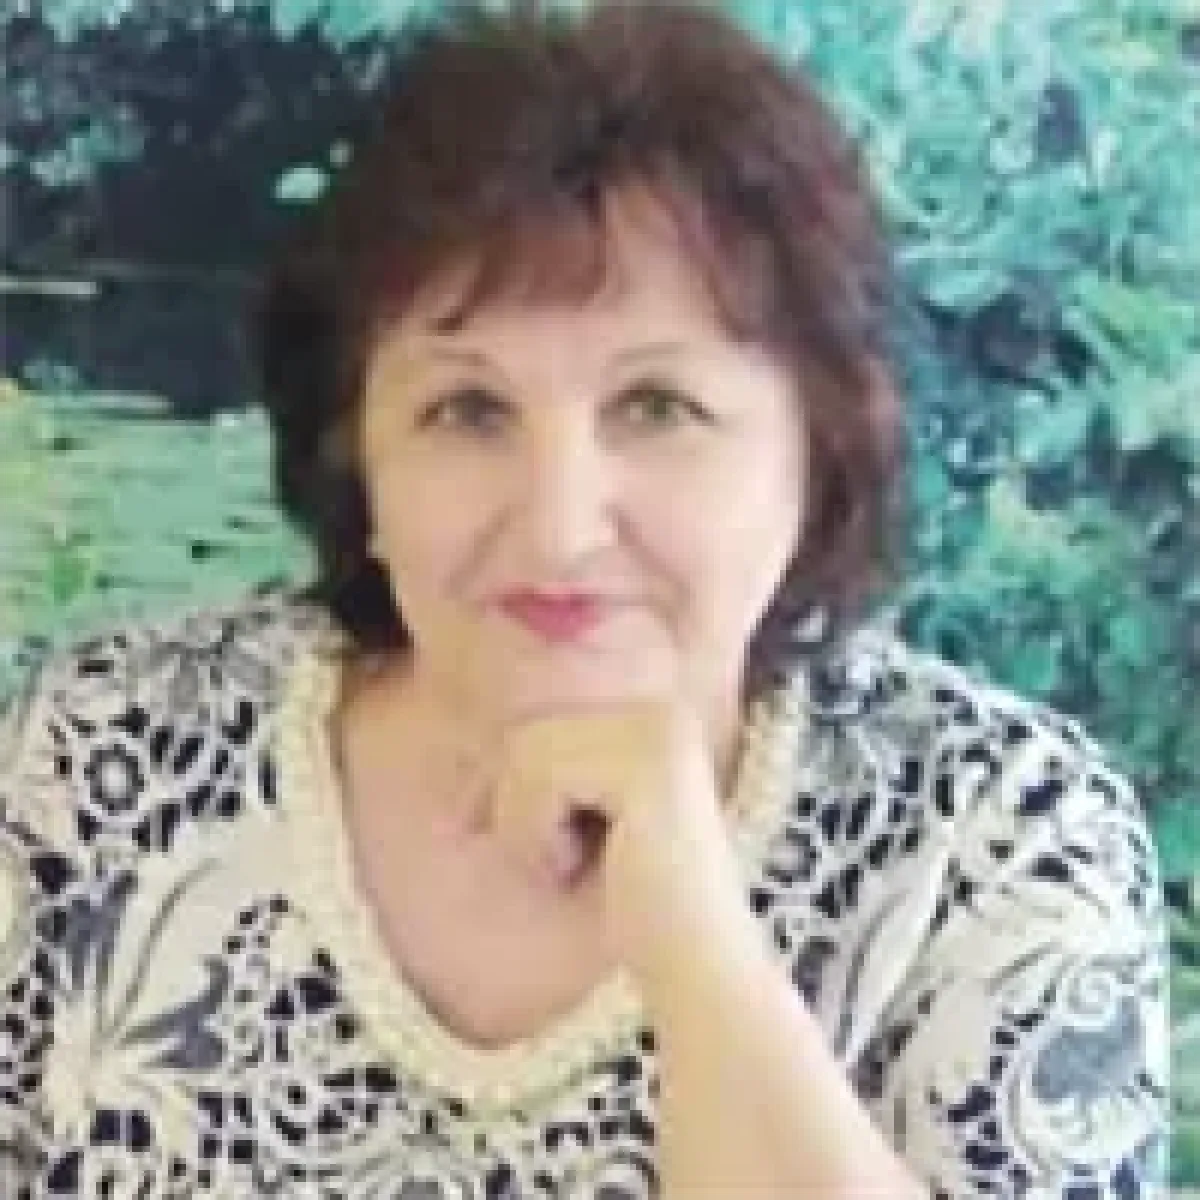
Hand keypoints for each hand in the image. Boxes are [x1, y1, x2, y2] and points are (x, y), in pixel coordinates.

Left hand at [478, 697, 753, 983]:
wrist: (699, 968)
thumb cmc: (636, 905)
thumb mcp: (584, 819)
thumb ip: (551, 774)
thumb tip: (475, 757)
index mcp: (656, 719)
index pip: (542, 729)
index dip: (514, 793)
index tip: (534, 847)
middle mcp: (663, 712)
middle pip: (529, 735)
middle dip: (519, 810)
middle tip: (562, 864)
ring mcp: (658, 734)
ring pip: (525, 755)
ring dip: (527, 826)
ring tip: (574, 865)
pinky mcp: (644, 767)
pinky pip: (540, 779)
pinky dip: (537, 835)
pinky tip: (579, 868)